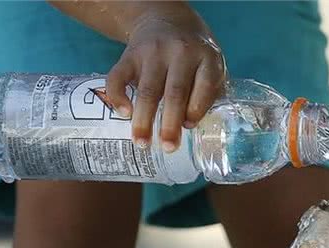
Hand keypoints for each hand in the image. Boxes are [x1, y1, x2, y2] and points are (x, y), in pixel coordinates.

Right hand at [105, 9, 225, 151]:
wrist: (165, 20)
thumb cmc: (193, 56)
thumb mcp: (210, 66)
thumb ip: (209, 93)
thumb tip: (197, 129)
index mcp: (206, 58)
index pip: (204, 85)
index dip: (196, 109)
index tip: (188, 127)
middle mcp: (180, 52)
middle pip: (175, 92)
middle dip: (170, 123)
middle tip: (167, 147)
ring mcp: (153, 53)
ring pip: (148, 90)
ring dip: (143, 119)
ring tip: (142, 143)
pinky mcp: (129, 55)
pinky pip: (118, 76)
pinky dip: (118, 96)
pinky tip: (123, 113)